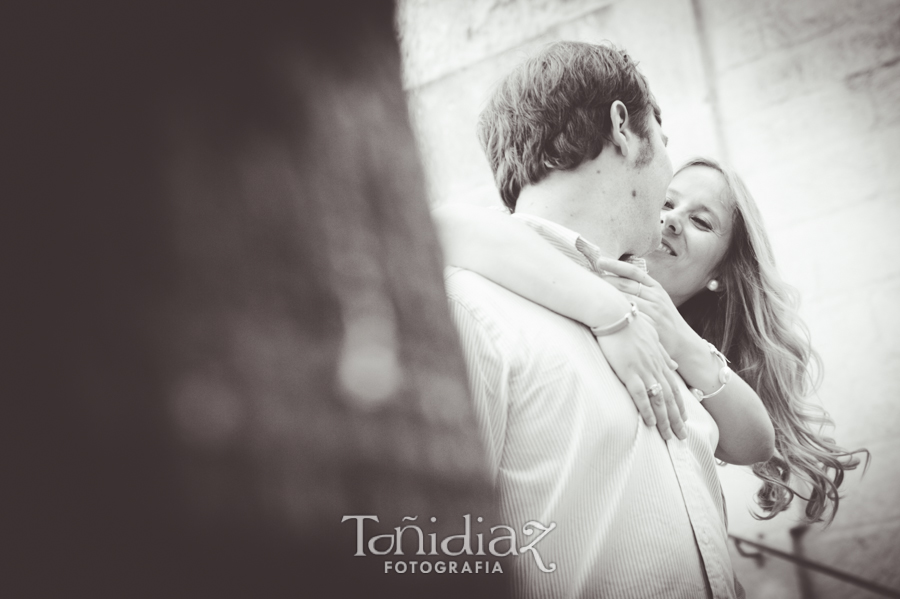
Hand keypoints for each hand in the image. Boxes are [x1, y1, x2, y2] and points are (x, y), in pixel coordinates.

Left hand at [593, 256, 693, 361]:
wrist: (684, 343)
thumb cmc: (665, 322)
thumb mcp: (659, 301)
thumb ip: (643, 290)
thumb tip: (619, 280)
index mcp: (656, 288)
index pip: (634, 271)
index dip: (616, 265)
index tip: (599, 260)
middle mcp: (656, 297)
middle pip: (625, 284)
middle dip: (605, 280)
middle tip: (586, 276)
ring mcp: (654, 311)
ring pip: (626, 299)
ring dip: (607, 296)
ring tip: (589, 292)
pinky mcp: (652, 325)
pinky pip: (631, 317)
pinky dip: (616, 314)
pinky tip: (602, 313)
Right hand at [595, 313, 686, 440]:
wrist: (613, 312)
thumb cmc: (627, 320)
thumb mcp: (650, 335)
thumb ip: (662, 352)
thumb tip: (674, 365)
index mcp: (659, 358)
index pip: (673, 386)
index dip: (679, 404)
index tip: (684, 418)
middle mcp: (655, 366)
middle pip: (670, 398)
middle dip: (677, 419)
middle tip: (682, 437)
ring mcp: (643, 369)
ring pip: (659, 400)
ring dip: (666, 420)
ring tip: (670, 437)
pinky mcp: (629, 371)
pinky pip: (641, 395)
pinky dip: (647, 410)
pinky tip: (651, 423)